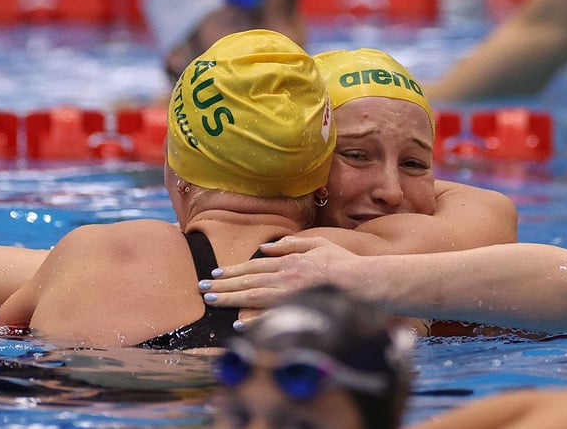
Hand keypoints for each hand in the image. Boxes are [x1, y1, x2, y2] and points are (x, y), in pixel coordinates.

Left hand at [198, 236, 357, 309]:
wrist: (364, 281)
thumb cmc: (343, 262)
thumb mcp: (317, 243)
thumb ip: (290, 244)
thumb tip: (265, 248)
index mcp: (289, 261)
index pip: (253, 266)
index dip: (232, 271)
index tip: (214, 275)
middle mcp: (286, 276)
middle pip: (248, 281)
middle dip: (222, 285)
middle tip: (201, 289)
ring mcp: (291, 293)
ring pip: (253, 296)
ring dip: (230, 299)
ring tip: (211, 301)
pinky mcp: (299, 309)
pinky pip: (273, 316)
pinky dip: (254, 320)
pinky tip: (238, 324)